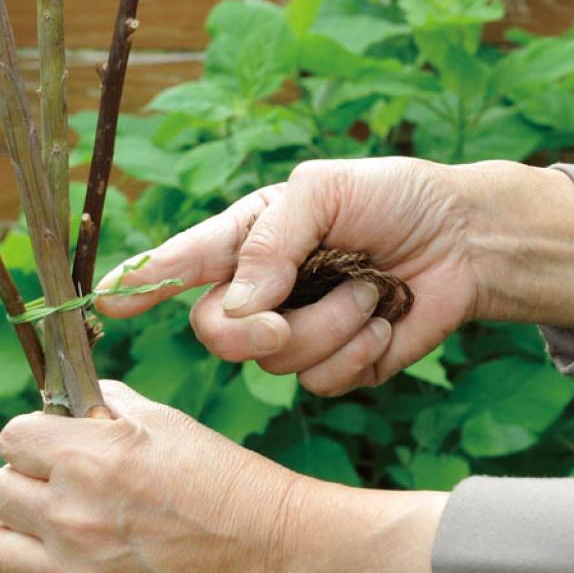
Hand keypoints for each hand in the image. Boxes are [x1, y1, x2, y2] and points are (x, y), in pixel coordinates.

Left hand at [0, 381, 457, 572]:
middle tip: (55, 496)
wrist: (275, 558)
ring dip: (13, 539)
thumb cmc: (227, 484)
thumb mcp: (167, 424)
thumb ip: (107, 405)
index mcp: (86, 457)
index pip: (11, 439)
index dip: (31, 443)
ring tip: (46, 540)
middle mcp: (69, 514)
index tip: (51, 455)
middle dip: (22, 487)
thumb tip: (68, 403)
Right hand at [95, 157, 573, 396]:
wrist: (468, 239)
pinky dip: (358, 352)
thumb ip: (271, 241)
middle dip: (248, 330)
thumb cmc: (395, 198)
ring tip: (370, 290)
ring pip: (273, 362)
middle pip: (213, 334)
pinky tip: (384, 321)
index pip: (179, 265)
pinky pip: (323, 382)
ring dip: (330, 326)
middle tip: (282, 314)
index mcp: (246, 240)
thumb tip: (238, 305)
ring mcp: (297, 333)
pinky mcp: (338, 366)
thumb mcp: (325, 190)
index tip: (106, 302)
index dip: (139, 285)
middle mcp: (261, 291)